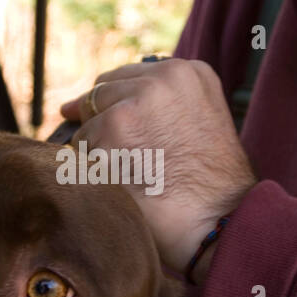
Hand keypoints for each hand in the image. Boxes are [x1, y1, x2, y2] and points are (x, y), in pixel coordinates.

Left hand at [59, 58, 256, 272]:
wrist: (219, 223)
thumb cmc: (211, 186)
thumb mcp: (202, 121)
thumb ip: (163, 103)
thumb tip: (90, 102)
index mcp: (187, 73)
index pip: (127, 78)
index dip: (116, 107)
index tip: (118, 131)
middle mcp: (159, 81)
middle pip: (101, 96)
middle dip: (102, 128)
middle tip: (127, 163)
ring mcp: (132, 105)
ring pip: (86, 125)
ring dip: (97, 154)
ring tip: (134, 181)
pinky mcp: (109, 134)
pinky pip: (77, 153)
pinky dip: (91, 176)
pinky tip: (122, 190)